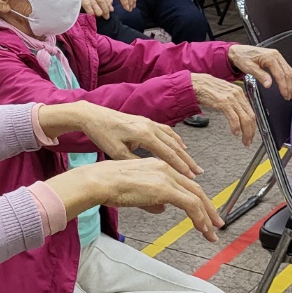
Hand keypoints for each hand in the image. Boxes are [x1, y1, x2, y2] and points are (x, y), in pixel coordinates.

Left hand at [38, 101, 201, 177]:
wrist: (93, 115)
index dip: (180, 166)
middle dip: (187, 161)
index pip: (168, 153)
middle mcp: (150, 126)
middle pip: (174, 146)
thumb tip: (149, 176)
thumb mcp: (117, 153)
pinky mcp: (145, 121)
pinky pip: (166, 131)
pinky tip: (180, 146)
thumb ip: (135, 165)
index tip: (191, 177)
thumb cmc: (102, 134)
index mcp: (144, 134)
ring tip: (192, 164)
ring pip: (172, 138)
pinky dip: (176, 140)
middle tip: (198, 173)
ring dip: (183, 151)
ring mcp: (149, 122)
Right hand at [48, 158, 221, 242]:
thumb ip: (151, 200)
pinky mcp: (165, 189)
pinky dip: (199, 218)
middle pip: (195, 189)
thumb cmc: (108, 185)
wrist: (99, 182)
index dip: (196, 199)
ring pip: (196, 197)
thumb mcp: (134, 193)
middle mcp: (165, 169)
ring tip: (211, 232)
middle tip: (215, 222)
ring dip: (206, 216)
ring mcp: (166, 178)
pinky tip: (202, 229)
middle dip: (208, 208)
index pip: (183, 183)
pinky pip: (190, 204)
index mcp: (158, 166)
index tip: (202, 211)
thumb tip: (163, 209)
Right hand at [191, 73, 256, 144]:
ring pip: (245, 118)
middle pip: (250, 116)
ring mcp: (230, 98)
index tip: (250, 133)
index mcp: (238, 92)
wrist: (194, 83)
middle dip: (251, 131)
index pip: (251, 111)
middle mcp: (237, 94)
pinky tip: (235, 133)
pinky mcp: (223, 102)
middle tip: (248, 141)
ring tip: (244, 140)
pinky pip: (234, 117)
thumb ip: (231, 100)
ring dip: (246, 132)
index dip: (252, 125)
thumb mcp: (222, 92)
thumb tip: (236, 110)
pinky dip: (236, 127)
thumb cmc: (205, 87)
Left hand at [227, 44, 291, 98]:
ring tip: (291, 93)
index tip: (285, 95)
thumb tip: (269, 85)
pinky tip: (288, 84)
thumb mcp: (249, 68)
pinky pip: (286, 68)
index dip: (284, 86)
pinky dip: (288, 77)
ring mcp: (277, 56)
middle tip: (290, 97)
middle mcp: (276, 55)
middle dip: (290, 86)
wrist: (237, 51)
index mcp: (270, 57)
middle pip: (288, 72)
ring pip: (289, 70)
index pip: (280, 74)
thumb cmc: (241, 58)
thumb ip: (260, 76)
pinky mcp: (276, 58)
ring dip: (291, 82)